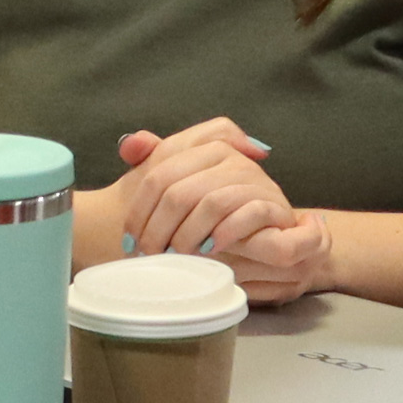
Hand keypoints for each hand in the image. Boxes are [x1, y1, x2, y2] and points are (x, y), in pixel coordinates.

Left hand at [109, 121, 321, 298]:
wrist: (266, 228)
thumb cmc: (213, 211)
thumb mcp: (182, 184)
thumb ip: (154, 161)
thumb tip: (129, 145)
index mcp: (205, 148)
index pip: (159, 177)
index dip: (140, 211)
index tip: (130, 239)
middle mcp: (232, 158)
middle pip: (180, 193)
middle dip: (158, 229)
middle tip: (150, 255)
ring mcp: (255, 179)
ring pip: (211, 204)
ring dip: (187, 236)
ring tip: (176, 256)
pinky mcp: (273, 205)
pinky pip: (246, 215)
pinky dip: (223, 234)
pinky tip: (209, 250)